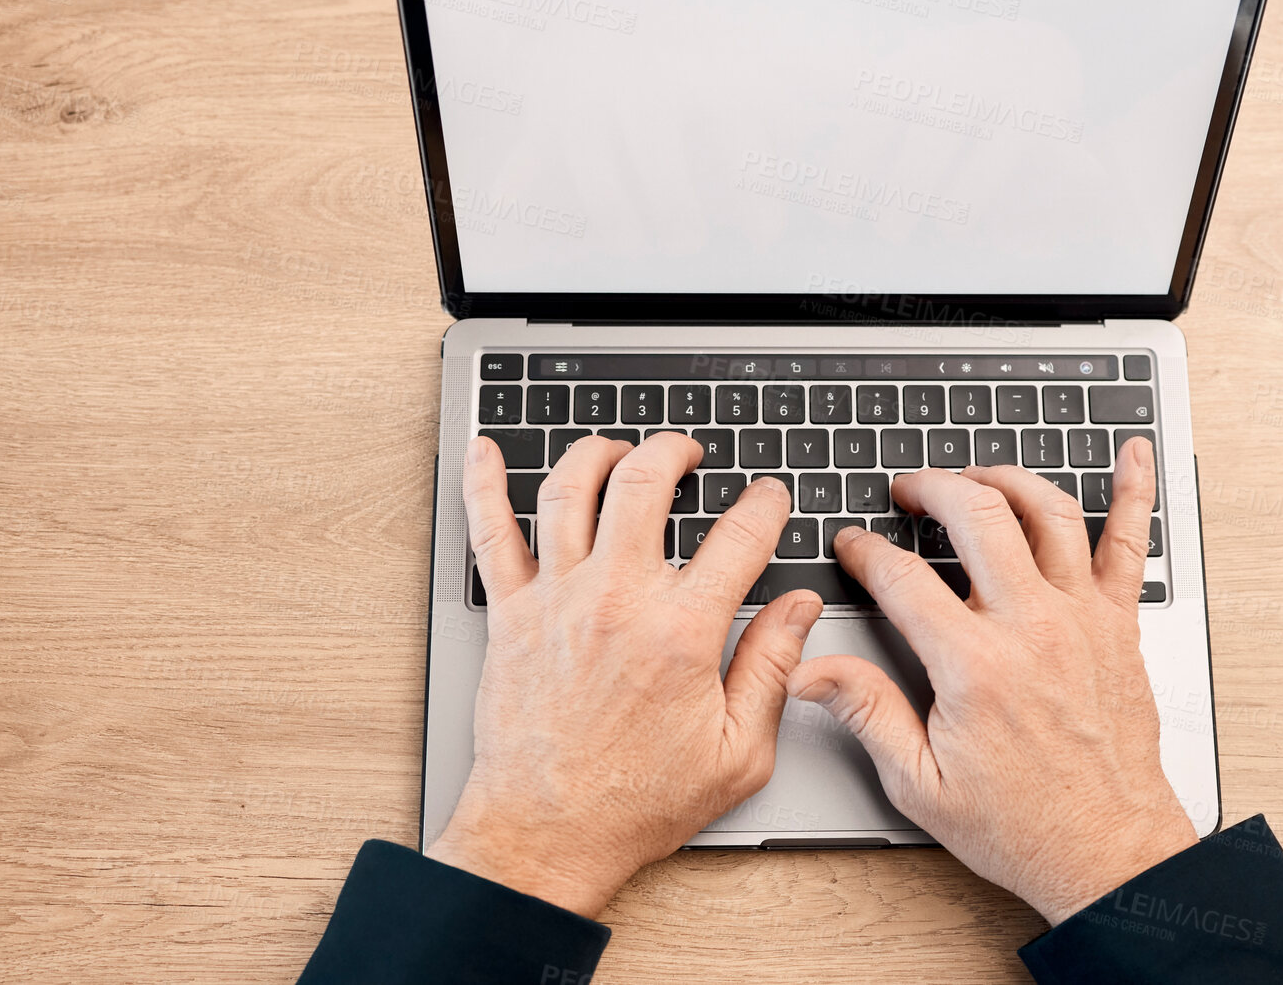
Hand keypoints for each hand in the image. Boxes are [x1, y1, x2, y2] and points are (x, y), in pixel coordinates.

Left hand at [430, 433, 822, 916]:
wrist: (546, 835)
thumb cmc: (635, 803)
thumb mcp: (738, 752)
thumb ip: (772, 668)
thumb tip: (798, 609)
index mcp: (680, 632)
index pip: (738, 537)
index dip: (765, 505)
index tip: (769, 498)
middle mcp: (615, 600)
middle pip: (645, 482)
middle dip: (674, 450)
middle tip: (688, 452)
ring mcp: (555, 600)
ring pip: (569, 490)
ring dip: (597, 452)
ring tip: (618, 448)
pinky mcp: (510, 615)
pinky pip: (489, 532)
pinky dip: (484, 484)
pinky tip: (485, 452)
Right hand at [787, 437, 1194, 925]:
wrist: (1109, 853)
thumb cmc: (1022, 826)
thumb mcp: (920, 785)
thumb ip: (866, 712)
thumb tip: (808, 671)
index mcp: (975, 666)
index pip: (903, 578)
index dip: (865, 551)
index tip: (852, 545)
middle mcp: (1032, 628)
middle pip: (977, 516)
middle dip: (932, 487)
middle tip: (908, 490)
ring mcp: (1082, 619)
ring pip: (1047, 511)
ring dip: (1006, 478)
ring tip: (975, 477)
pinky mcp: (1119, 626)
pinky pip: (1131, 543)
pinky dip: (1133, 491)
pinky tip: (1132, 453)